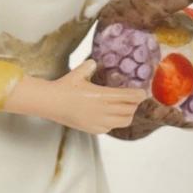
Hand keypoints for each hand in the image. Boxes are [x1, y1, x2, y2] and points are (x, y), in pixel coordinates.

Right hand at [4, 59, 146, 134]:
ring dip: (127, 114)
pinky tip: (110, 116)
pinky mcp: (93, 129)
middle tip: (134, 99)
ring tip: (125, 108)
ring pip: (124, 121)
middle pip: (130, 109)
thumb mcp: (77, 74)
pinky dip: (115, 122)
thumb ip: (88, 67)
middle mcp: (102, 110)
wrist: (50, 103)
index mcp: (101, 95)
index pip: (129, 97)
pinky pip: (111, 128)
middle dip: (134, 104)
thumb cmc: (63, 87)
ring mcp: (98, 121)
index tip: (143, 92)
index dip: (139, 95)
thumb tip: (94, 62)